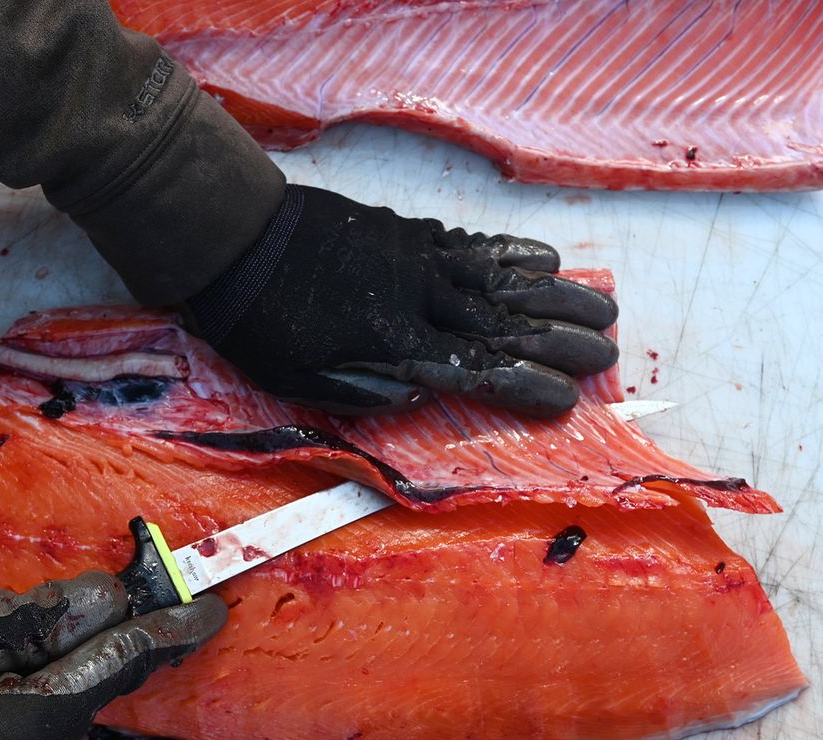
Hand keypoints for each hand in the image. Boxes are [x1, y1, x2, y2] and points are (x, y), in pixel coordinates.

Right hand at [0, 573, 226, 739]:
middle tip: (49, 596)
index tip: (209, 609)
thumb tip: (101, 599)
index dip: (167, 629)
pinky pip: (27, 718)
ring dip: (34, 652)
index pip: (118, 663)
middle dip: (74, 630)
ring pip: (53, 693)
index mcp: (33, 726)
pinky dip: (14, 682)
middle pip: (83, 676)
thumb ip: (32, 620)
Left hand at [183, 185, 618, 417]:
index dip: (525, 387)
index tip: (567, 403)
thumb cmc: (258, 323)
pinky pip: (472, 244)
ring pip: (501, 281)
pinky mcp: (407, 232)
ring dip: (557, 296)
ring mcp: (417, 260)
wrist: (233, 241)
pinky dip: (513, 252)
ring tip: (605, 308)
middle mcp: (418, 300)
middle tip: (609, 356)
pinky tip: (547, 259)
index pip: (475, 371)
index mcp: (392, 344)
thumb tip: (417, 396)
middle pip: (503, 324)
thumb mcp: (295, 379)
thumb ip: (359, 392)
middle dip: (561, 342)